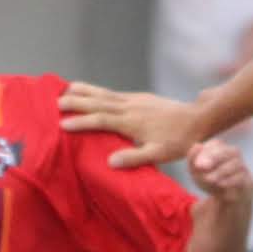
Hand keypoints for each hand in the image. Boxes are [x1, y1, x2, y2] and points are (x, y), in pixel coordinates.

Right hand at [59, 82, 206, 169]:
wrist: (197, 119)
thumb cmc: (179, 141)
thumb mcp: (159, 154)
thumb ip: (135, 158)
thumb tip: (110, 162)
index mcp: (132, 122)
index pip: (101, 120)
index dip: (82, 122)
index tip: (63, 125)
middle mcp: (130, 108)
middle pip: (98, 103)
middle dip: (76, 102)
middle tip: (55, 103)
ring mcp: (134, 100)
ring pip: (104, 94)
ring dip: (85, 91)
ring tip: (66, 89)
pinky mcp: (139, 98)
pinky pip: (113, 93)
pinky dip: (99, 91)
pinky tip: (92, 92)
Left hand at [188, 137, 252, 203]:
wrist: (225, 203)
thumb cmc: (210, 182)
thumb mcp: (196, 172)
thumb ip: (193, 159)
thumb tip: (197, 146)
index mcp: (223, 151)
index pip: (218, 144)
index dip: (207, 151)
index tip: (197, 164)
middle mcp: (236, 158)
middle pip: (232, 151)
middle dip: (215, 157)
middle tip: (201, 167)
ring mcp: (244, 170)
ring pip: (237, 164)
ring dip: (221, 171)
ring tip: (208, 179)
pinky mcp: (249, 183)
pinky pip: (243, 178)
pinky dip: (230, 180)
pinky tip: (220, 184)